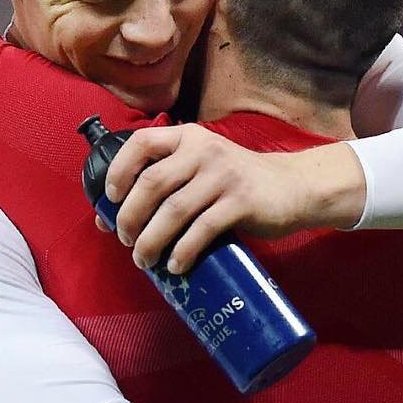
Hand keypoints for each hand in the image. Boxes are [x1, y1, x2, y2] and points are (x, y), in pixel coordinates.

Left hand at [102, 124, 365, 272]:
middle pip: (152, 183)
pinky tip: (176, 265)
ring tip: (144, 260)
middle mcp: (203, 150)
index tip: (111, 199)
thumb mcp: (202, 168)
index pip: (140, 143)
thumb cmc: (237, 182)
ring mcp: (223, 176)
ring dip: (151, 240)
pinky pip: (203, 229)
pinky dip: (184, 250)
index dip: (118, 170)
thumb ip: (166, 183)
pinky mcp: (241, 202)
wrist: (293, 187)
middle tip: (125, 239)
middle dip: (130, 216)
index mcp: (187, 138)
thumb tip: (110, 220)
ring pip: (174, 210)